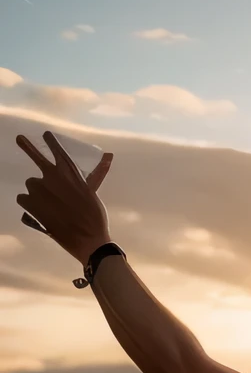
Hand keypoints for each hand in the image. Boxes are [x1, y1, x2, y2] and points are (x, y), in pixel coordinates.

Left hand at [16, 131, 113, 265]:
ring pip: (32, 185)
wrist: (87, 239)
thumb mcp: (93, 192)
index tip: (46, 134)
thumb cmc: (94, 216)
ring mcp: (39, 188)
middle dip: (27, 146)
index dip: (51, 141)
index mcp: (70, 171)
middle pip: (36, 157)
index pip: (57, 150)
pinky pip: (23, 198)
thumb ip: (97, 173)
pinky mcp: (29, 202)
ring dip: (38, 192)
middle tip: (19, 138)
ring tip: (51, 207)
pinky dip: (30, 204)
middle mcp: (52, 175)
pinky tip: (41, 213)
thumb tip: (109, 155)